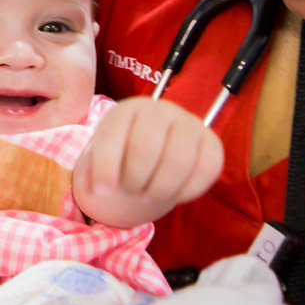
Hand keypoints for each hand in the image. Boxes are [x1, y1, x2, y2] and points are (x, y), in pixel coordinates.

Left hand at [73, 96, 223, 227]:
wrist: (158, 147)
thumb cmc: (125, 153)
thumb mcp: (103, 157)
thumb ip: (92, 171)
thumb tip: (96, 187)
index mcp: (127, 110)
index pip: (113, 136)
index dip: (105, 168)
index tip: (102, 192)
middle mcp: (160, 110)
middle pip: (145, 149)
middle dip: (133, 181)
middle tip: (130, 190)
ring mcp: (189, 124)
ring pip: (178, 160)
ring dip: (159, 189)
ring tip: (149, 195)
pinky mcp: (212, 143)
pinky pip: (207, 169)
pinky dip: (188, 191)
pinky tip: (174, 194)